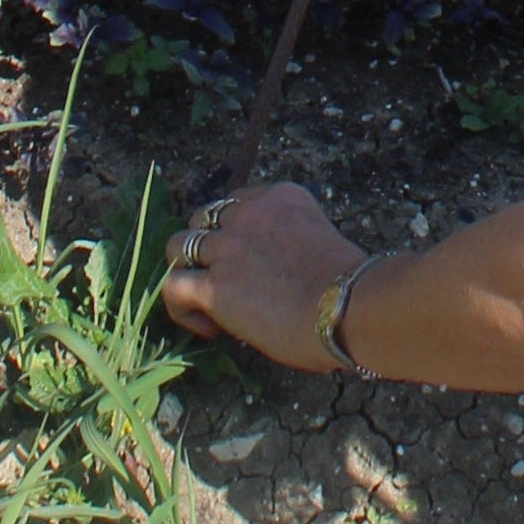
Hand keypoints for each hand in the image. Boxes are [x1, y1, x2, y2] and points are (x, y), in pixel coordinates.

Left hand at [158, 182, 363, 372]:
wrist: (348, 306)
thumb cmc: (351, 288)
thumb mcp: (318, 240)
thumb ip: (289, 243)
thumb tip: (274, 274)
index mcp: (280, 196)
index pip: (237, 203)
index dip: (234, 233)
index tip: (250, 262)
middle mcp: (248, 213)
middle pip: (203, 218)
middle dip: (207, 247)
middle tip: (224, 280)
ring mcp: (228, 247)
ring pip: (178, 246)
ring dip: (187, 270)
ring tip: (204, 301)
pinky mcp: (214, 285)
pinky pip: (172, 287)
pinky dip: (181, 307)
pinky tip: (207, 327)